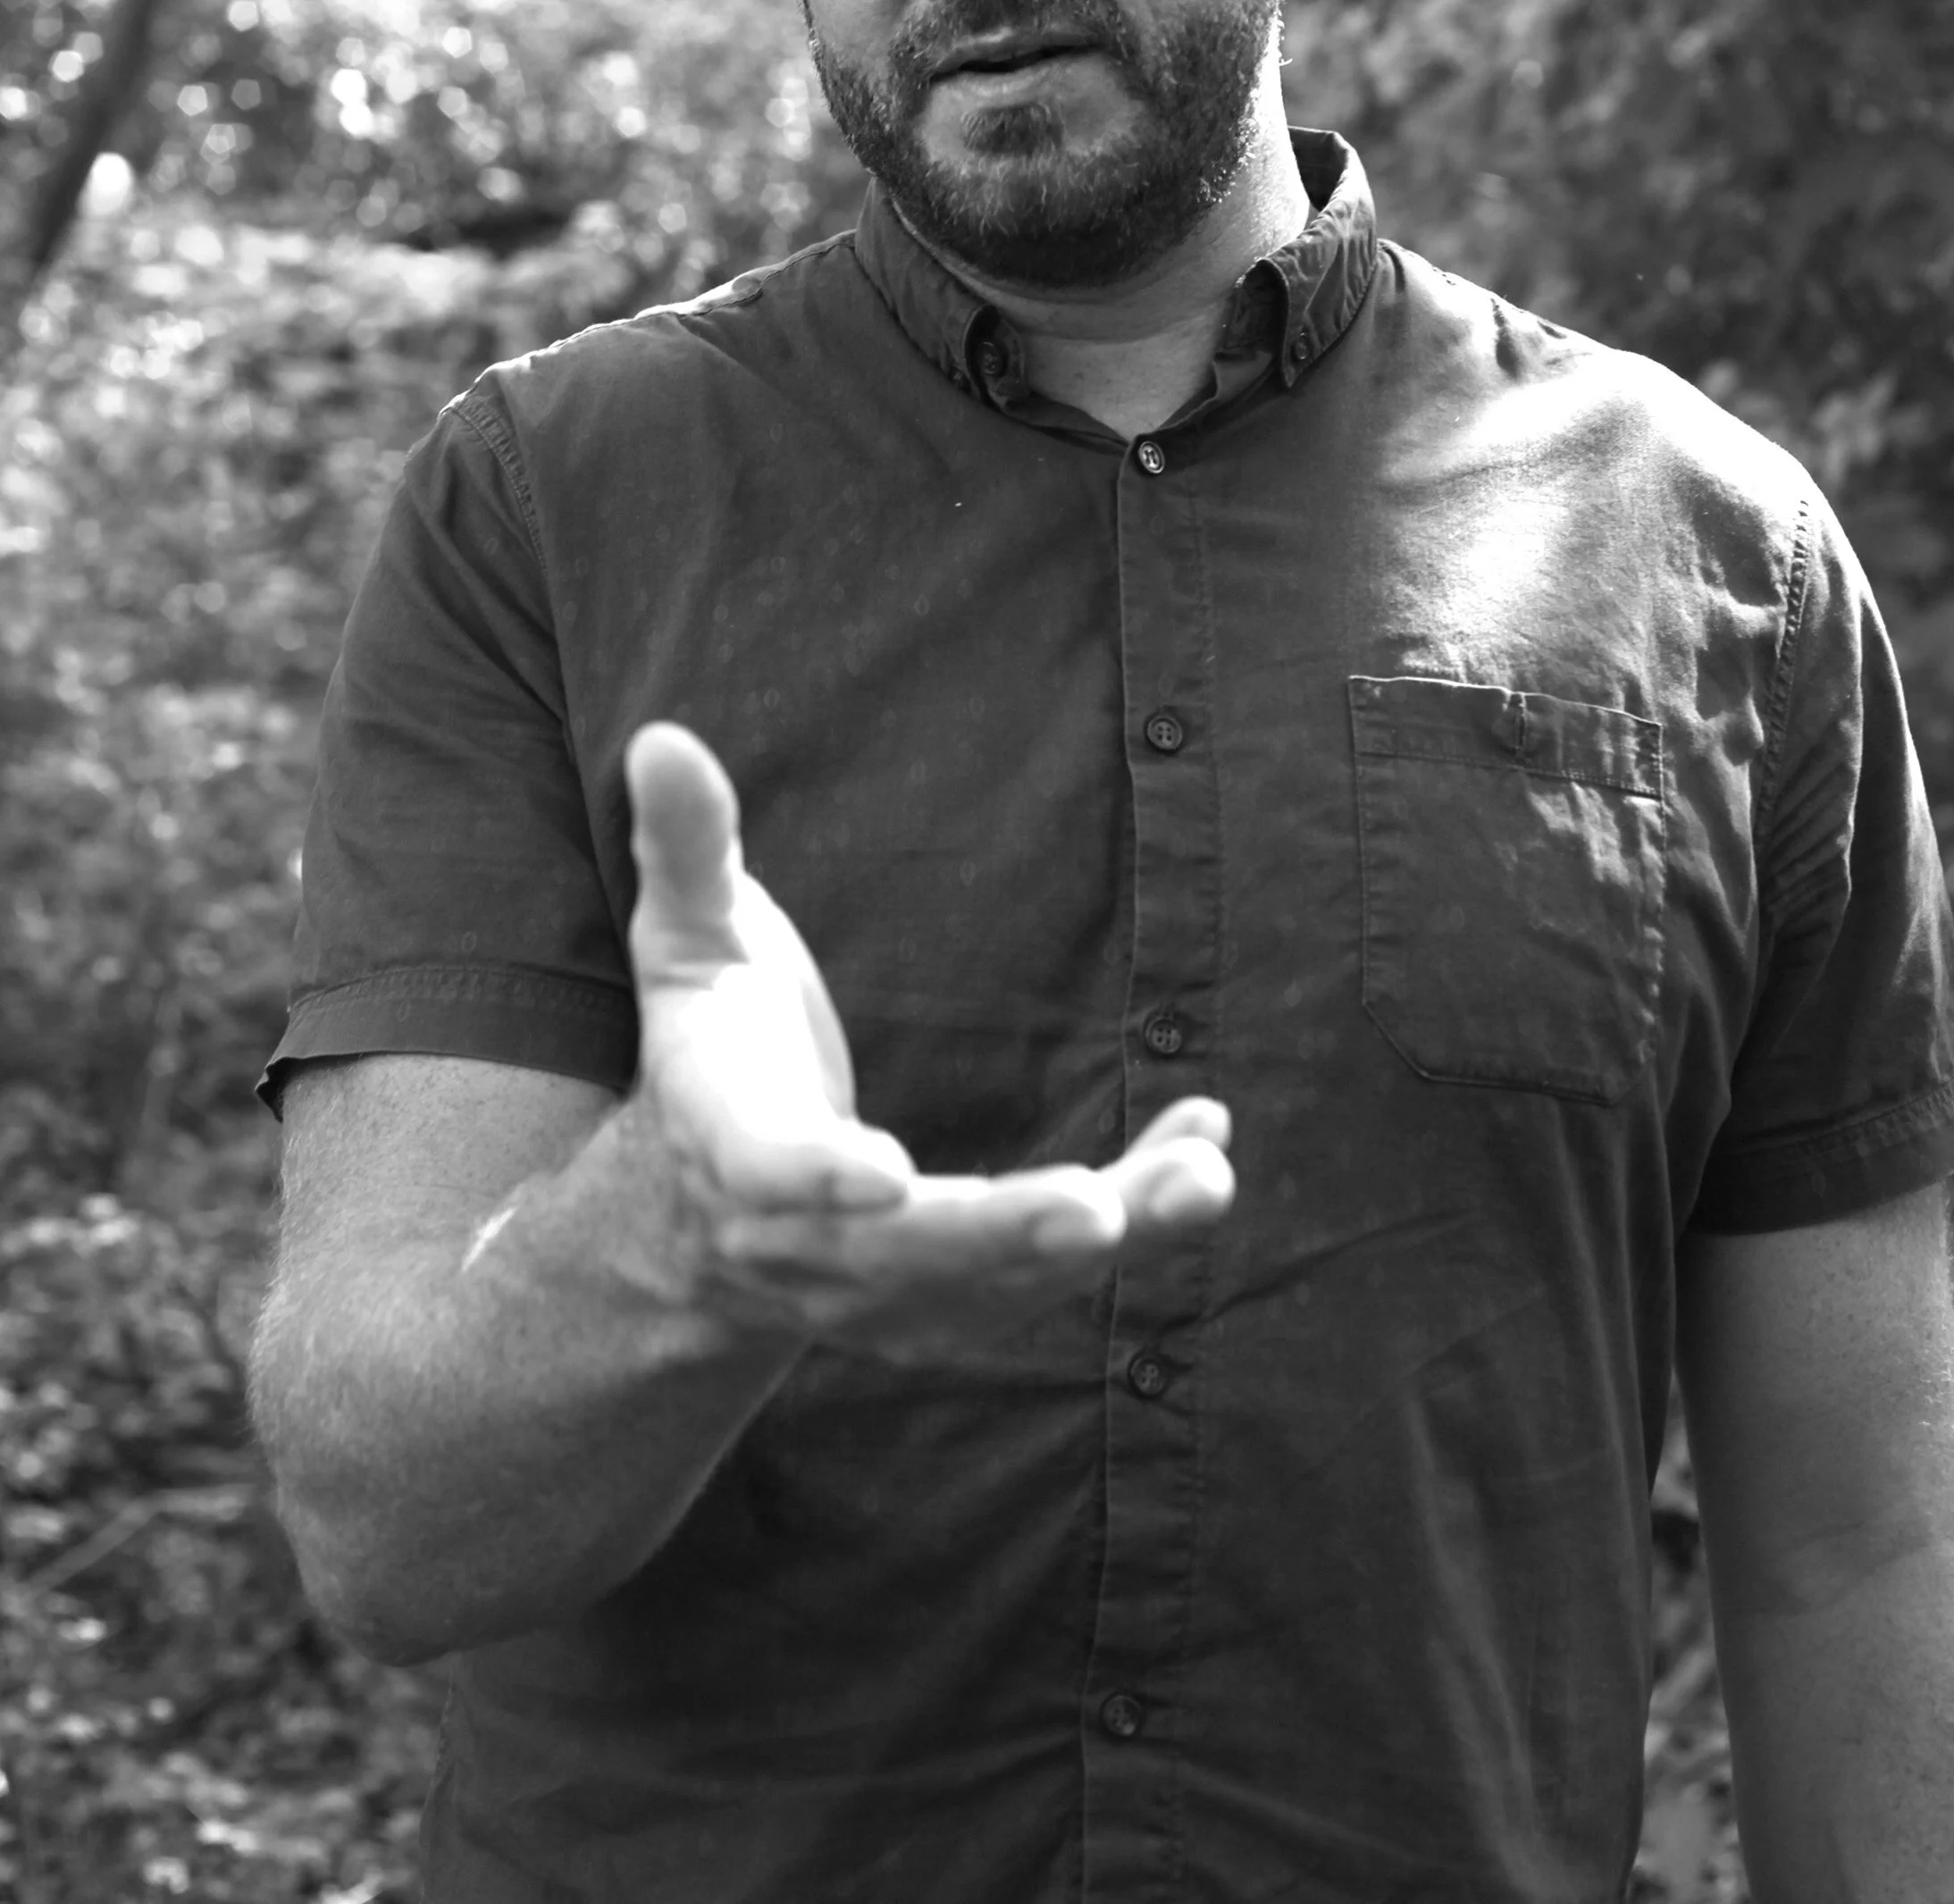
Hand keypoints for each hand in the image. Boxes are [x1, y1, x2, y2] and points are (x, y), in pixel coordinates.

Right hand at [623, 721, 1233, 1359]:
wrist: (690, 1226)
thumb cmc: (707, 1049)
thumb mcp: (686, 944)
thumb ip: (687, 850)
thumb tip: (660, 736)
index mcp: (733, 1140)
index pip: (771, 1167)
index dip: (823, 1176)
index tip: (888, 1174)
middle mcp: (805, 1241)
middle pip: (905, 1253)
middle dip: (1004, 1234)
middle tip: (1099, 1212)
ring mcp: (881, 1292)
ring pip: (997, 1282)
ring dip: (1108, 1235)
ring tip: (1201, 1182)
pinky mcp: (951, 1305)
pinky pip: (1049, 1278)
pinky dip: (1136, 1225)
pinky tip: (1205, 1164)